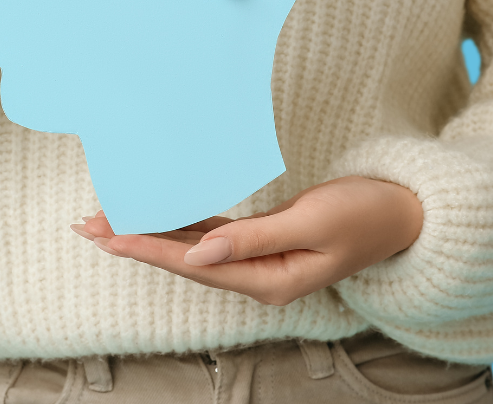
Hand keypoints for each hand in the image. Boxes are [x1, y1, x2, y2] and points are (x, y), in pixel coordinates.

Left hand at [72, 176, 422, 305]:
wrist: (405, 212)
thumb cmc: (365, 213)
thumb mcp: (311, 223)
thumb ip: (252, 239)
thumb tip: (198, 255)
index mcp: (268, 280)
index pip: (193, 265)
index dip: (146, 248)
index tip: (106, 235)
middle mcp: (258, 276)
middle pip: (184, 260)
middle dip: (135, 242)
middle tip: (88, 225)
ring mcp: (261, 261)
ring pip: (193, 248)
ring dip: (152, 234)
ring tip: (110, 222)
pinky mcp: (266, 241)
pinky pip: (214, 236)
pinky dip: (182, 226)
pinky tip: (159, 218)